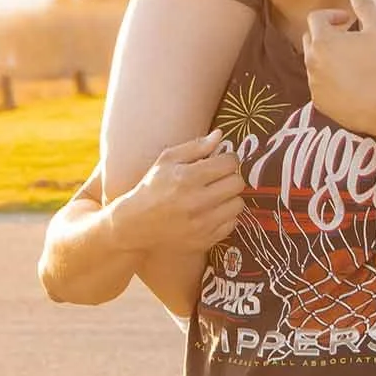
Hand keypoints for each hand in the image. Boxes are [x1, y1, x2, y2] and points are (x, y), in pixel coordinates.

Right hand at [113, 130, 244, 253]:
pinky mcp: (205, 240)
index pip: (229, 163)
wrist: (137, 226)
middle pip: (237, 183)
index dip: (228, 159)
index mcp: (188, 178)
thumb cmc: (152, 188)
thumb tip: (220, 135)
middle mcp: (197, 202)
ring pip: (238, 204)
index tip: (222, 161)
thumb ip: (196, 146)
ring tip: (215, 196)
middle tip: (219, 178)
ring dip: (230, 198)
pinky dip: (225, 217)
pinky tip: (211, 212)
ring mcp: (202, 224)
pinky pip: (232, 224)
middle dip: (230, 177)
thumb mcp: (167, 160)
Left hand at [303, 0, 375, 142]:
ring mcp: (313, 84)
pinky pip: (319, 84)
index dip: (331, 15)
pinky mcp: (319, 102)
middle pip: (310, 39)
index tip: (348, 21)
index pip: (316, 18)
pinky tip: (350, 82)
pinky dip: (329, 79)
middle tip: (348, 38)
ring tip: (351, 61)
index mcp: (322, 41)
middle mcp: (311, 61)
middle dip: (326, 35)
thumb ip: (364, 5)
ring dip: (327, 57)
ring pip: (314, 63)